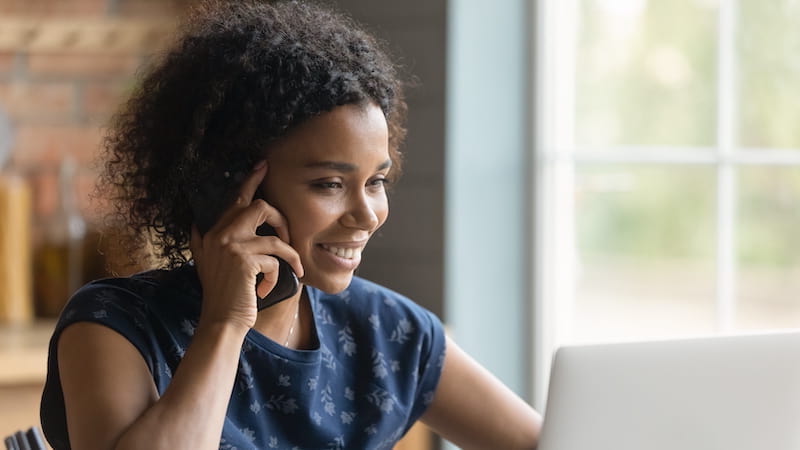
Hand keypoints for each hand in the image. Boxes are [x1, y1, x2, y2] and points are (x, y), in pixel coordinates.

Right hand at [189, 161, 304, 330]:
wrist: (220, 322)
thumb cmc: (222, 295)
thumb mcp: (207, 265)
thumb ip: (203, 243)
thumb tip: (196, 225)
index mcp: (213, 233)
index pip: (236, 200)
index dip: (251, 181)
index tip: (264, 165)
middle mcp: (219, 235)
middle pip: (260, 207)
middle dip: (281, 220)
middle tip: (288, 237)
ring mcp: (231, 247)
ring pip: (274, 237)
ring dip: (289, 254)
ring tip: (293, 268)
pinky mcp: (244, 262)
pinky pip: (275, 259)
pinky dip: (278, 275)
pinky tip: (268, 288)